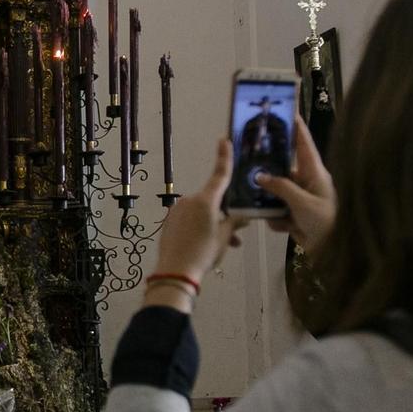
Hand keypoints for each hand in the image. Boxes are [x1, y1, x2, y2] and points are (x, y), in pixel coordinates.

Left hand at [144, 138, 249, 310]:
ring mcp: (177, 210)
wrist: (175, 271)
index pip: (219, 174)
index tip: (223, 140)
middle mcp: (189, 200)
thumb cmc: (203, 252)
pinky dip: (200, 228)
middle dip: (224, 214)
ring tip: (225, 246)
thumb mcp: (224, 237)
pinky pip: (190, 220)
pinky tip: (207, 246)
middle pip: (212, 200)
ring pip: (202, 213)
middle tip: (236, 234)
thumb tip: (242, 217)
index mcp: (205, 200)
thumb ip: (234, 223)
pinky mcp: (170, 221)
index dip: (224, 157)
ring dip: (213, 224)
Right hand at [259, 113, 335, 255]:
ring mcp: (302, 199)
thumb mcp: (303, 203)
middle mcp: (307, 182)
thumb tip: (260, 177)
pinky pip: (278, 211)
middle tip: (249, 163)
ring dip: (270, 201)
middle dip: (268, 170)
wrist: (337, 252)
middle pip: (283, 168)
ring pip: (277, 192)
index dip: (296, 126)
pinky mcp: (296, 215)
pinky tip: (282, 226)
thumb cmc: (326, 221)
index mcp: (315, 173)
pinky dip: (277, 218)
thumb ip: (280, 188)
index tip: (286, 109)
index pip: (304, 144)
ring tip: (258, 204)